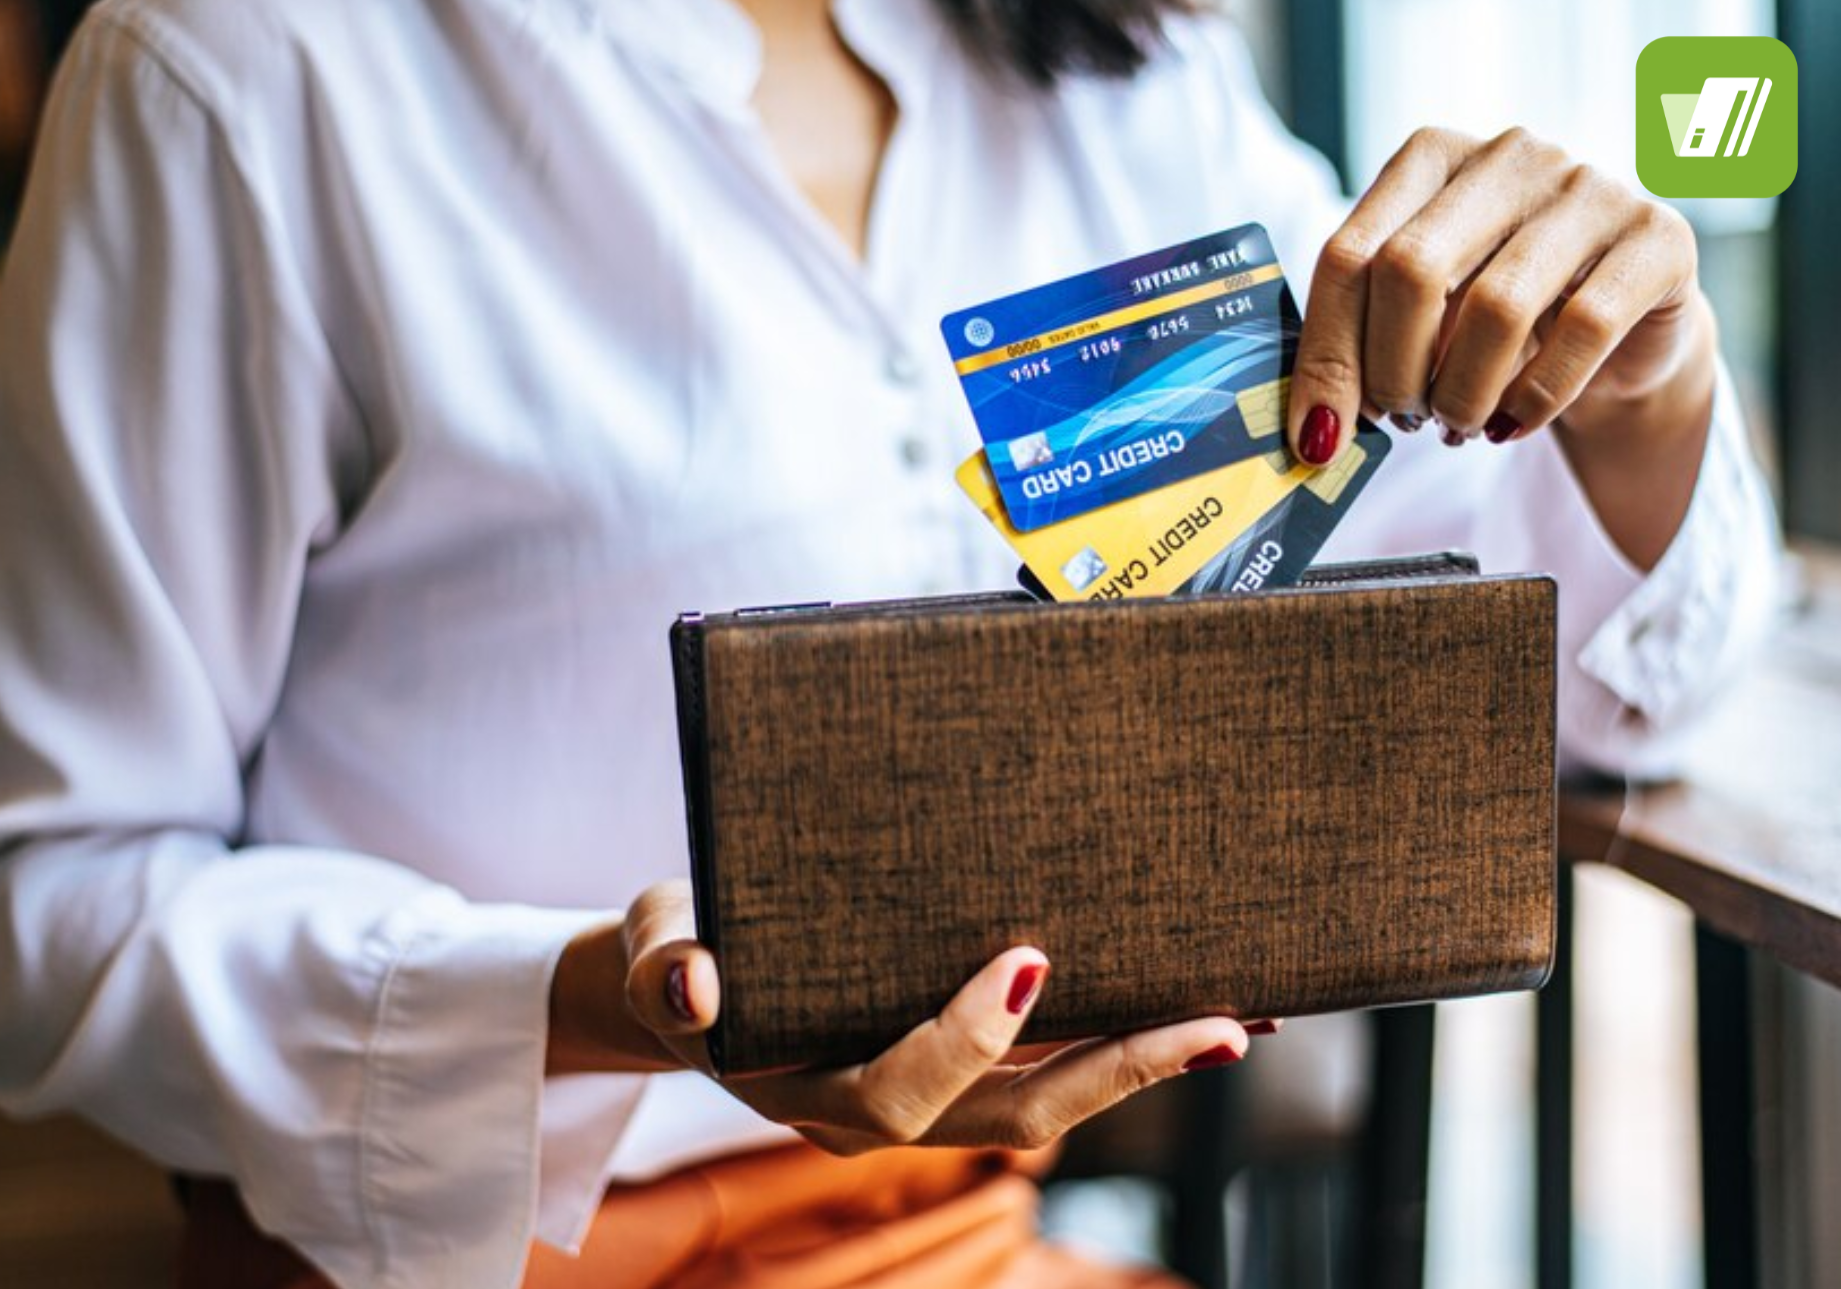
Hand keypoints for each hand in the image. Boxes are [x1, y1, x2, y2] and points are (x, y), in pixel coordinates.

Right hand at [550, 880, 1259, 1155]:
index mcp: (807, 1085)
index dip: (964, 1037)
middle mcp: (874, 1113)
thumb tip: (697, 985)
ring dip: (1139, 1071)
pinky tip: (1188, 1012)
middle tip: (1213, 1025)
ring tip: (1235, 1024)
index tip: (1029, 961)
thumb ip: (666, 967)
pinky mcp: (953, 1075)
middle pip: (1008, 1118)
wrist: (690, 982)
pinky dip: (1117, 1051)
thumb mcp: (655, 946)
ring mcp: (922, 1102)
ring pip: (1042, 1108)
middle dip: (1115, 1074)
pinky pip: (1044, 1077)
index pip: (900, 1086)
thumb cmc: (678, 950)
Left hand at [1288, 127, 1717, 567]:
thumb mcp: (1421, 320)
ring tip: (1455, 426)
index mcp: (1428, 159)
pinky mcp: (1657, 238)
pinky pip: (1582, 328)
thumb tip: (1315, 432)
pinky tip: (1514, 424)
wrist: (1622, 329)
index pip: (1349, 255)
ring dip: (1461, 393)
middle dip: (1392, 372)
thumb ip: (1361, 345)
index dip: (1326, 355)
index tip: (1320, 435)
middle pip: (1411, 271)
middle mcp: (1508, 156)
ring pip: (1495, 307)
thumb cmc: (1497, 322)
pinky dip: (1534, 397)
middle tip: (1401, 422)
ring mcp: (1588, 187)